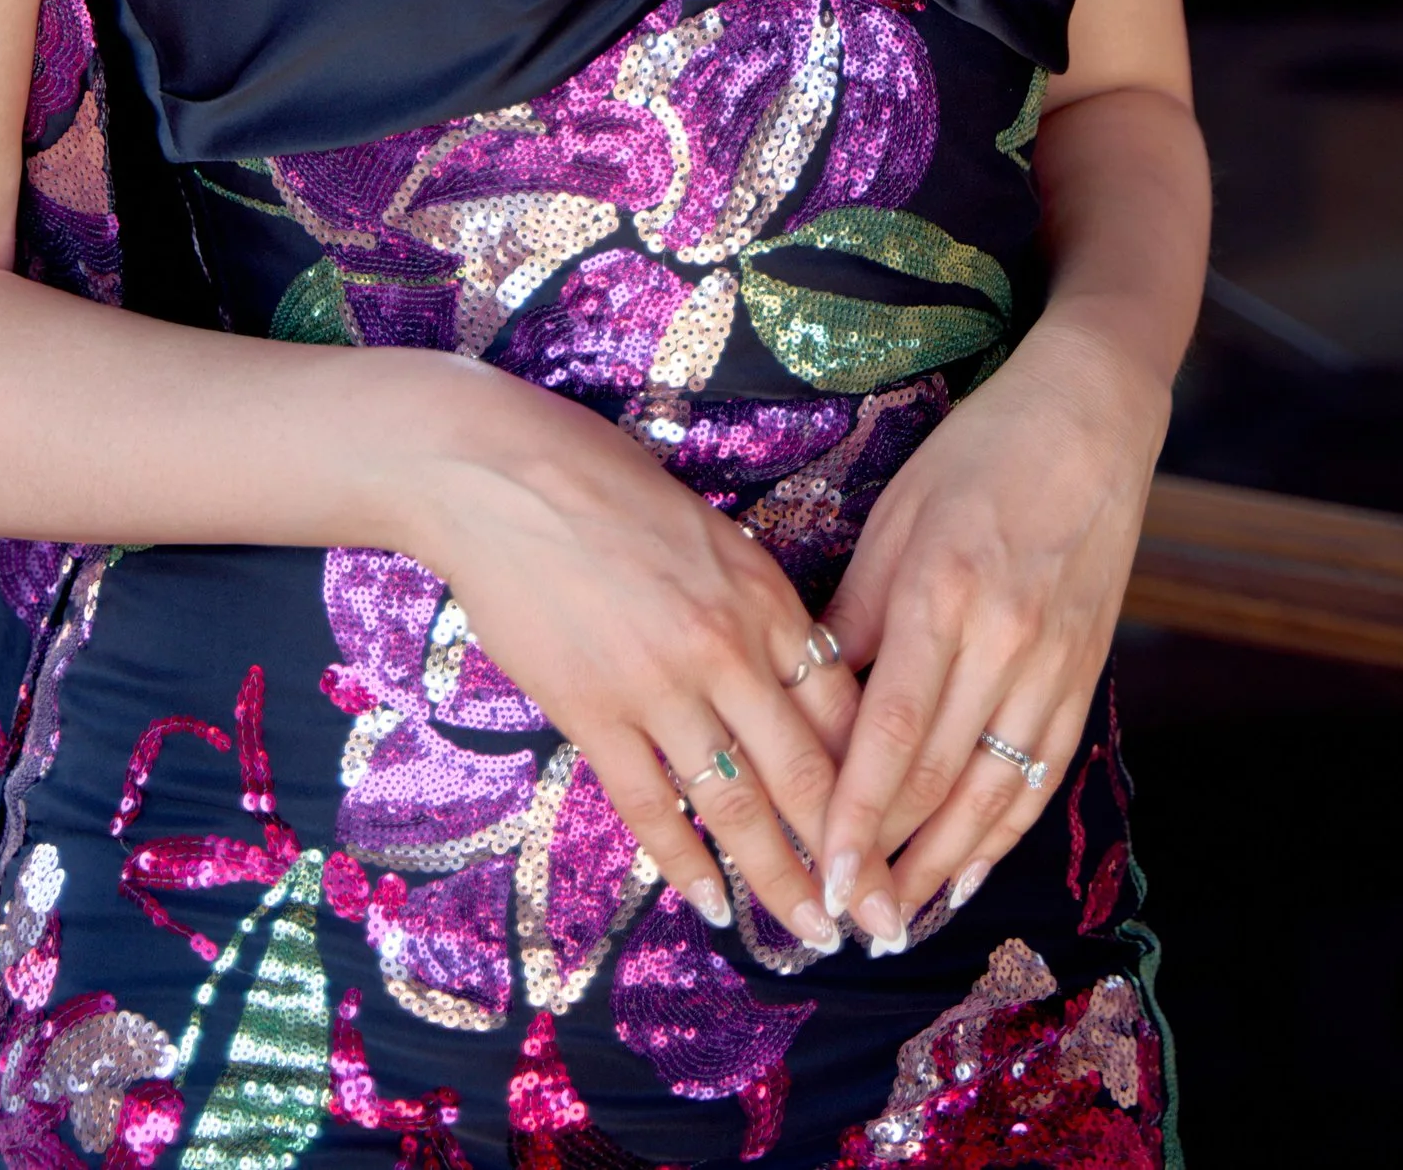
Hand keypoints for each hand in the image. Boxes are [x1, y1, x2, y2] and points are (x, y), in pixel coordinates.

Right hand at [402, 367, 860, 945]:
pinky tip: (711, 904)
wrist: (500, 472)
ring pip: (737, 806)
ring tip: (812, 931)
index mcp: (764, 596)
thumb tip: (791, 672)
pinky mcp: (592, 712)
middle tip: (882, 920)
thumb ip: (752, 606)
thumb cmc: (604, 483)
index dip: (879, 782)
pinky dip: (683, 864)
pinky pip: (649, 807)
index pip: (845, 708)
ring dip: (779, 879)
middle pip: (806, 773)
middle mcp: (726, 648)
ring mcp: (658, 685)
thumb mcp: (709, 532)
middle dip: (851, 856)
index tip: (902, 833)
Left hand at [814, 320, 1167, 946]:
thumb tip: (808, 695)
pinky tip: (968, 872)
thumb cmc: (978, 453)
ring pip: (992, 794)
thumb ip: (856, 612)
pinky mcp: (1085, 673)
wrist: (1092, 418)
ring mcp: (1052, 663)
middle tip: (845, 919)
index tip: (819, 874)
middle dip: (887, 859)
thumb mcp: (896, 514)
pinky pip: (1041, 773)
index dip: (854, 816)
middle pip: (937, 778)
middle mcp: (1002, 640)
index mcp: (941, 592)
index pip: (889, 734)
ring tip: (897, 920)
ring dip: (943, 867)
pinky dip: (1003, 834)